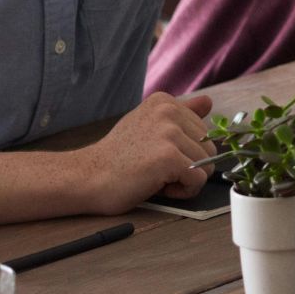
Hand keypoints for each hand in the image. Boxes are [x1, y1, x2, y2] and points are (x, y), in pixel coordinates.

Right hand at [75, 93, 213, 213]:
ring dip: (184, 180)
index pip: (203, 132)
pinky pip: (198, 180)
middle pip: (209, 148)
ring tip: (154, 176)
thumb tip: (208, 102)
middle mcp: (168, 111)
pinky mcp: (169, 156)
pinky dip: (183, 192)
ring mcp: (169, 133)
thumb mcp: (148, 127)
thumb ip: (181, 115)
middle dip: (188, 166)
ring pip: (206, 165)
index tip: (156, 154)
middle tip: (154, 168)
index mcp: (164, 102)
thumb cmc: (117, 158)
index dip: (184, 151)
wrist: (85, 178)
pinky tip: (158, 186)